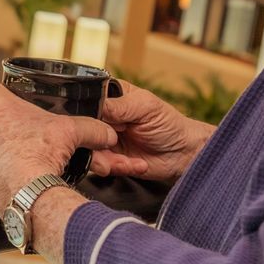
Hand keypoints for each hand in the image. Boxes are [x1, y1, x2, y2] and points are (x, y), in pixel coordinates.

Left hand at [0, 82, 116, 212]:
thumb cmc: (42, 154)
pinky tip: (21, 174)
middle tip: (27, 131)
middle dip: (6, 123)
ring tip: (27, 155)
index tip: (11, 99)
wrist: (28, 192)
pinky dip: (3, 168)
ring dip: (4, 147)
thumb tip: (108, 134)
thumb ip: (91, 128)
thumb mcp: (72, 133)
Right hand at [87, 78, 213, 180]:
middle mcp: (102, 117)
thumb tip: (93, 105)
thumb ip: (119, 106)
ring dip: (106, 158)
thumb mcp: (146, 107)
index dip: (85, 113)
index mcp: (109, 96)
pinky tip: (136, 165)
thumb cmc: (169, 124)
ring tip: (126, 161)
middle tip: (112, 143)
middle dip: (94, 140)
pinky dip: (116, 167)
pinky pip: (99, 165)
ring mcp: (102, 138)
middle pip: (81, 127)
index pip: (84, 100)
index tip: (95, 122)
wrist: (182, 155)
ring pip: (86, 148)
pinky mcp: (107, 159)